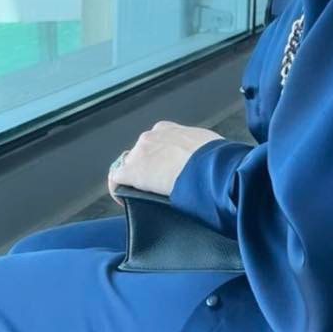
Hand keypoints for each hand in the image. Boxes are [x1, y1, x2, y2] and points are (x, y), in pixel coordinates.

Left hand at [108, 121, 224, 202]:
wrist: (210, 166)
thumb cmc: (216, 158)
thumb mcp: (207, 146)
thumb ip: (198, 151)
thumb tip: (203, 161)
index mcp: (167, 130)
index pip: (154, 142)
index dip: (157, 157)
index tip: (166, 169)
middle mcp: (150, 137)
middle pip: (140, 154)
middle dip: (148, 168)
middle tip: (160, 186)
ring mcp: (139, 154)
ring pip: (128, 166)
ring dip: (135, 179)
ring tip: (146, 195)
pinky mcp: (132, 172)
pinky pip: (116, 180)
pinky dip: (117, 190)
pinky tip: (124, 201)